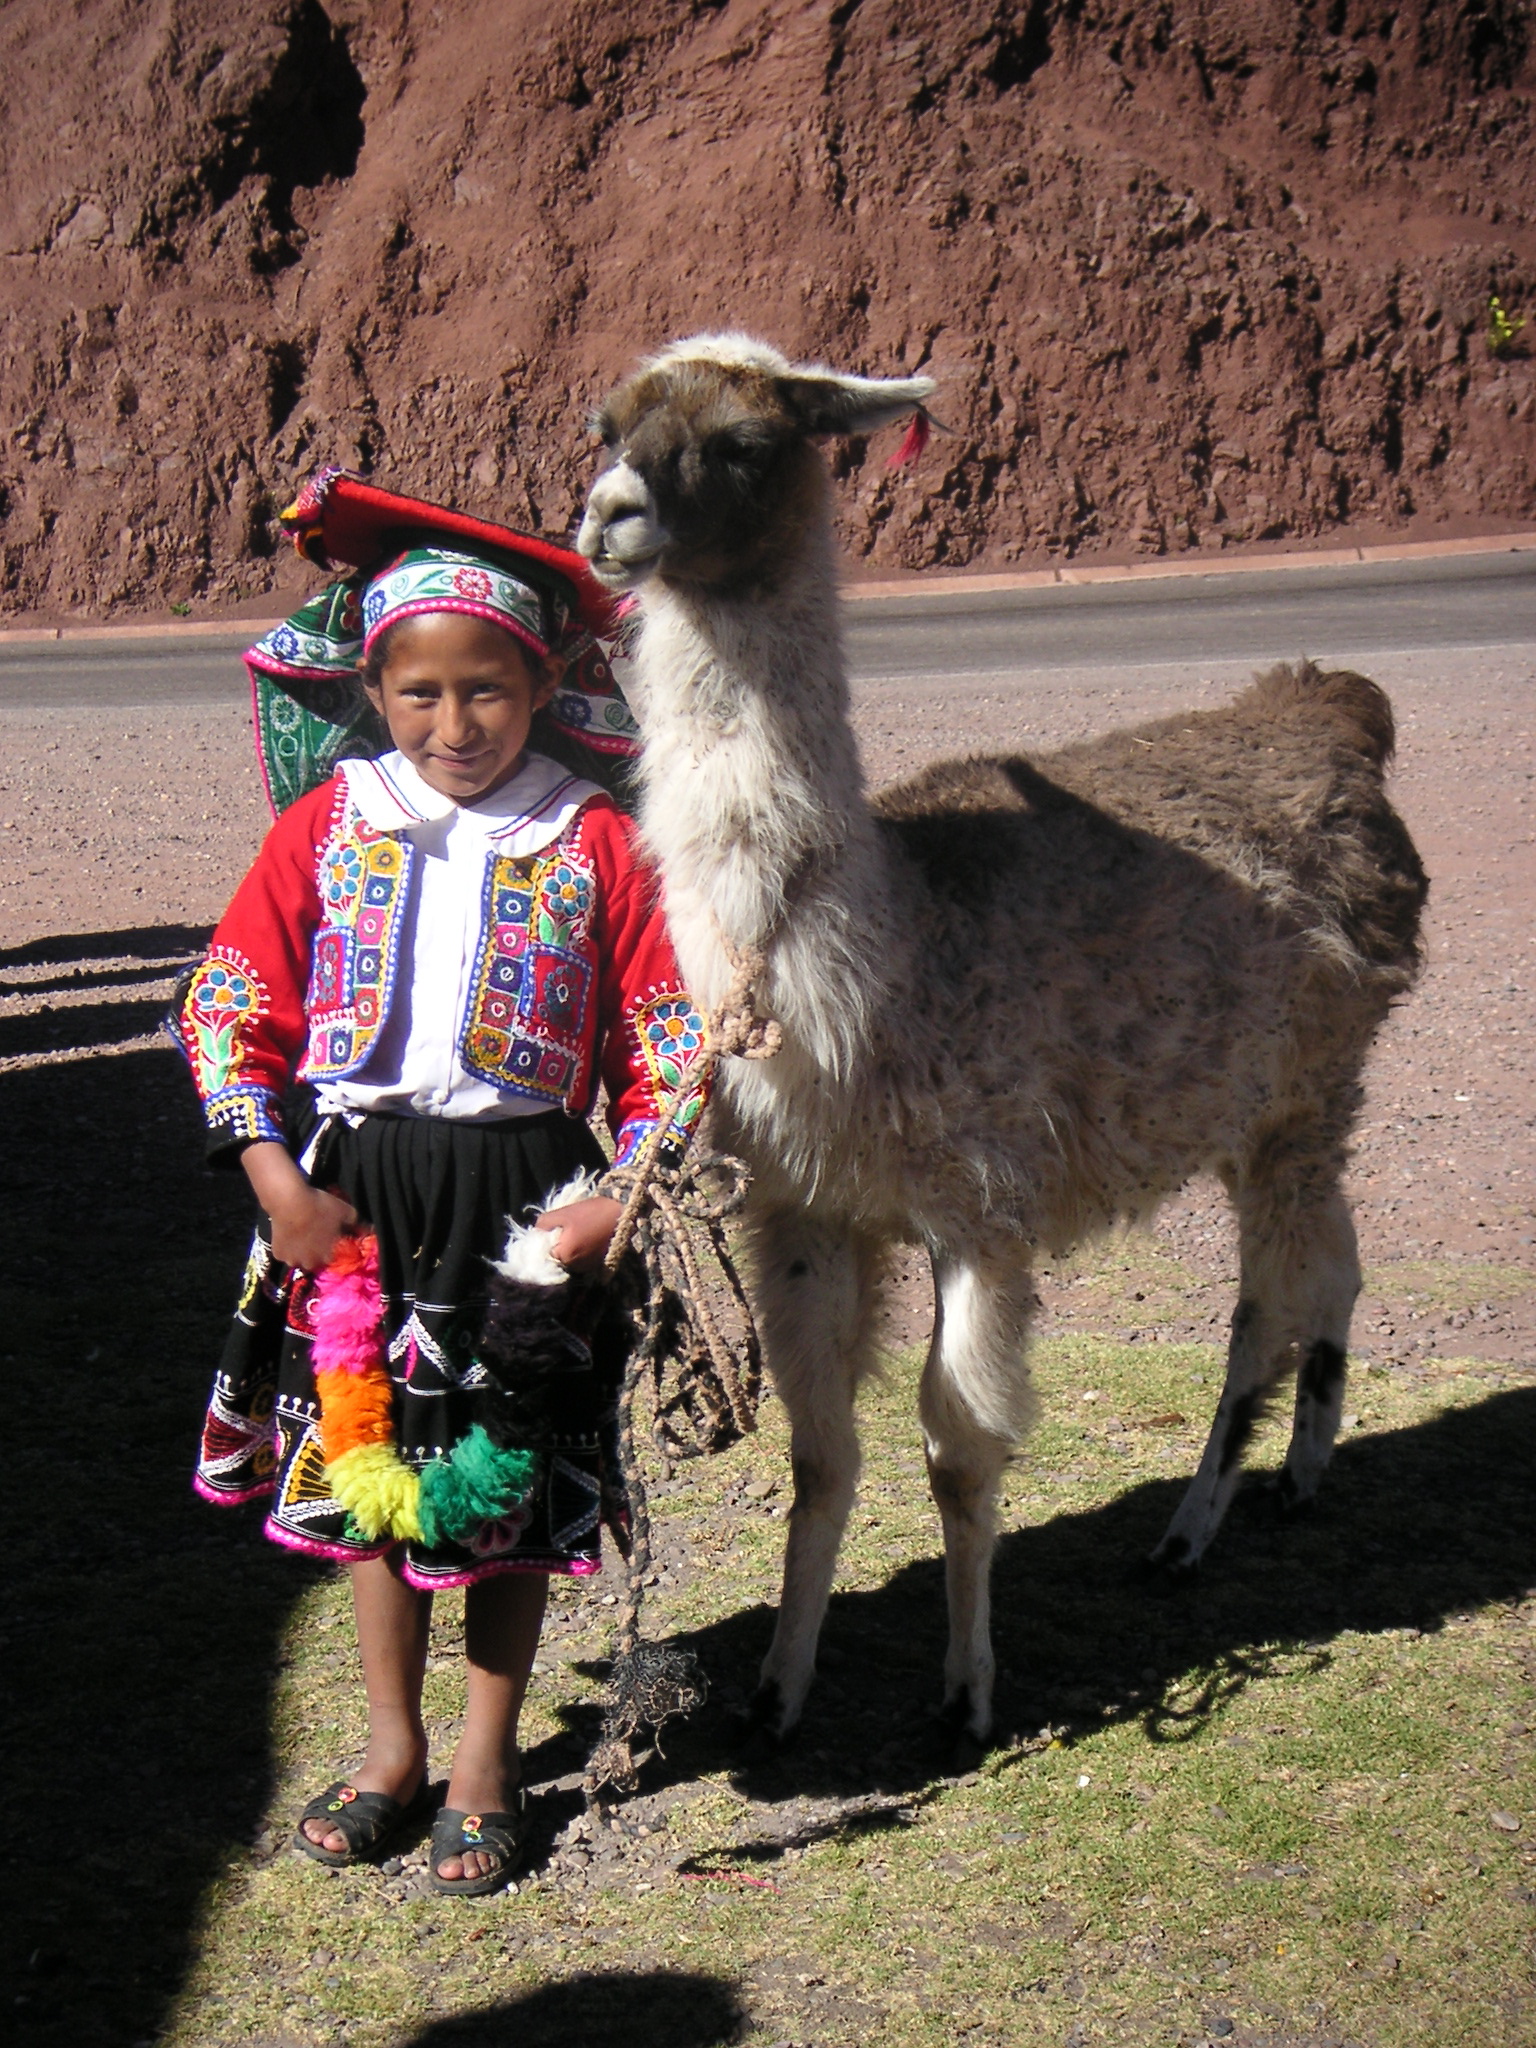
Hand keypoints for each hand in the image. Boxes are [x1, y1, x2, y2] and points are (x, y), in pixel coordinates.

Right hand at [241, 1140, 357, 1271]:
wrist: (291, 1202)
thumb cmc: (321, 1207)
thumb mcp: (347, 1212)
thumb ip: (356, 1223)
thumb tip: (367, 1228)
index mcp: (328, 1258)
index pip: (334, 1259)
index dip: (333, 1248)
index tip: (331, 1238)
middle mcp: (309, 1264)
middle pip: (315, 1261)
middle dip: (316, 1252)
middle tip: (316, 1235)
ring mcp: (292, 1260)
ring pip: (298, 1259)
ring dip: (300, 1251)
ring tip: (301, 1234)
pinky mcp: (277, 1253)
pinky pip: (284, 1253)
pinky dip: (286, 1246)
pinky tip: (289, 1233)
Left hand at [534, 1194, 622, 1273]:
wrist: (625, 1214)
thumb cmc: (593, 1212)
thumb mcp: (563, 1213)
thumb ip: (544, 1224)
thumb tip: (535, 1233)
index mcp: (565, 1255)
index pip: (543, 1257)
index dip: (542, 1246)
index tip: (547, 1235)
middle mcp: (576, 1268)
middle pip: (556, 1262)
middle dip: (555, 1250)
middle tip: (560, 1233)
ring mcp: (588, 1269)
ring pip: (568, 1263)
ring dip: (567, 1253)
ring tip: (574, 1236)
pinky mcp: (597, 1267)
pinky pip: (580, 1263)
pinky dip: (579, 1254)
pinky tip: (584, 1240)